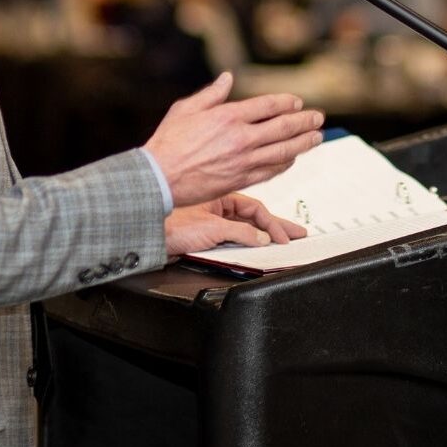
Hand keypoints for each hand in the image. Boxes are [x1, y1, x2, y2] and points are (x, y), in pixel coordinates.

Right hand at [145, 71, 323, 206]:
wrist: (160, 177)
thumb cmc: (169, 141)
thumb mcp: (186, 108)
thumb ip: (212, 94)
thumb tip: (228, 78)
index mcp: (228, 116)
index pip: (268, 106)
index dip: (286, 103)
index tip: (297, 102)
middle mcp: (241, 138)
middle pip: (283, 128)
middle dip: (304, 122)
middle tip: (318, 118)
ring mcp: (243, 161)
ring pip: (283, 150)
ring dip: (303, 143)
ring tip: (317, 137)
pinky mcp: (241, 179)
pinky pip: (271, 170)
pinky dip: (285, 163)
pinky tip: (293, 159)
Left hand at [165, 193, 307, 256]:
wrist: (149, 237)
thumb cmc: (172, 225)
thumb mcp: (212, 229)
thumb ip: (240, 232)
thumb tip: (262, 237)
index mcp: (219, 197)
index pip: (254, 209)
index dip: (272, 223)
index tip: (285, 237)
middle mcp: (217, 207)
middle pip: (253, 216)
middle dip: (275, 226)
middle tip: (297, 234)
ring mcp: (212, 221)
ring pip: (244, 228)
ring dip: (262, 235)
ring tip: (282, 242)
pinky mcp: (206, 236)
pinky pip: (233, 239)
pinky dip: (247, 243)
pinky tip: (257, 249)